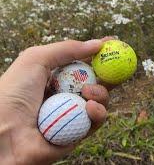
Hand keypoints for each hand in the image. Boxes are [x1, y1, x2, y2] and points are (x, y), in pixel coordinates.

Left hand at [0, 37, 111, 163]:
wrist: (3, 133)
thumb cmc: (13, 93)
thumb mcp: (35, 59)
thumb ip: (67, 49)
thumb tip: (98, 43)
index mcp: (54, 78)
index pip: (82, 63)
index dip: (98, 54)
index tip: (113, 43)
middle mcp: (65, 95)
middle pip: (96, 81)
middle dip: (110, 73)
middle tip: (119, 66)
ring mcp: (72, 114)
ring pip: (100, 101)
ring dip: (102, 93)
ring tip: (89, 92)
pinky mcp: (77, 134)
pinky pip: (96, 122)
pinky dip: (98, 112)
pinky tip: (90, 107)